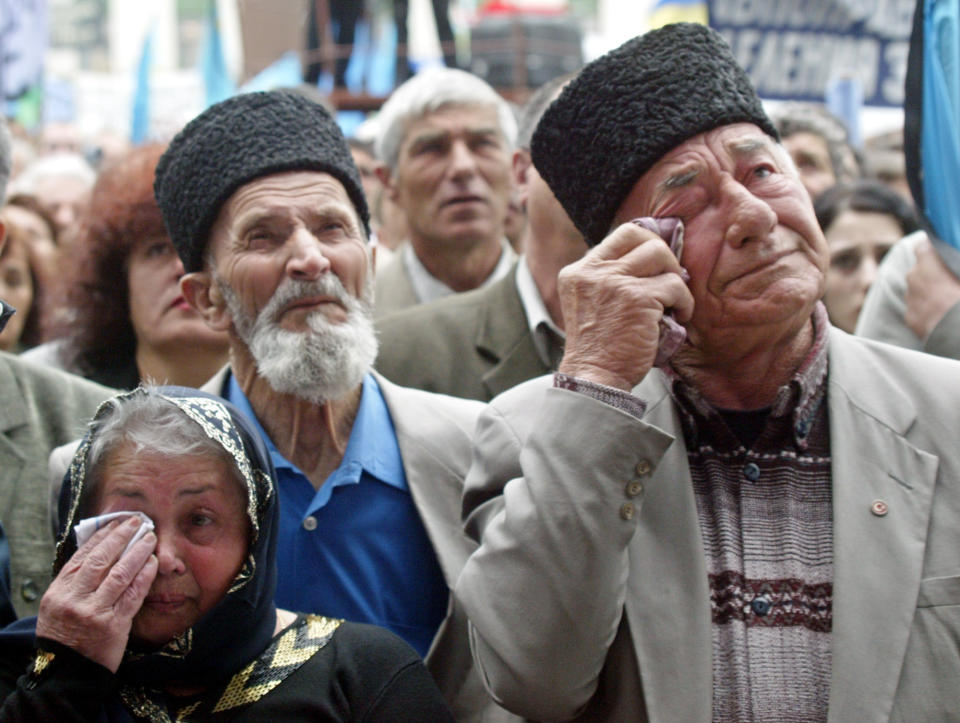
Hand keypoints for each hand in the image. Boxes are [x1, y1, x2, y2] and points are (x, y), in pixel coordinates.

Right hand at [36, 516, 157, 672]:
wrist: (67, 671)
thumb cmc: (65, 633)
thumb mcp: (57, 605)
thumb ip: (75, 580)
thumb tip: (100, 548)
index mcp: (59, 591)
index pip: (82, 556)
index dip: (102, 536)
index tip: (117, 523)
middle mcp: (75, 599)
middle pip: (102, 560)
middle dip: (121, 537)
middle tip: (137, 522)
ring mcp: (95, 612)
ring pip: (120, 574)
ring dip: (138, 552)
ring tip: (150, 538)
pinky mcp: (114, 625)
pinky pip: (133, 595)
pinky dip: (144, 576)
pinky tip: (152, 563)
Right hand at [557, 222, 693, 390]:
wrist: (595, 377)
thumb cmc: (598, 348)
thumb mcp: (589, 304)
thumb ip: (606, 280)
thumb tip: (645, 260)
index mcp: (577, 272)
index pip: (619, 236)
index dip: (644, 243)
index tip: (656, 263)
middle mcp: (592, 272)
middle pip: (639, 235)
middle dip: (662, 253)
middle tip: (669, 276)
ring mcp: (614, 282)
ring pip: (659, 254)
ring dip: (674, 277)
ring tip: (673, 301)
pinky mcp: (637, 298)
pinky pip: (675, 286)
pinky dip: (683, 302)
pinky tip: (679, 317)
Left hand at [905, 237, 959, 339]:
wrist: (959, 333)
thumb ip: (956, 267)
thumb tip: (955, 267)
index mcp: (928, 263)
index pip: (922, 247)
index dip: (930, 249)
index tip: (937, 252)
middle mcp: (913, 278)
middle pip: (919, 270)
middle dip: (930, 274)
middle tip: (948, 280)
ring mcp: (909, 298)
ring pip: (916, 290)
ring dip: (927, 292)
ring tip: (946, 301)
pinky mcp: (909, 317)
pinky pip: (916, 309)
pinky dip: (925, 310)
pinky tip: (940, 315)